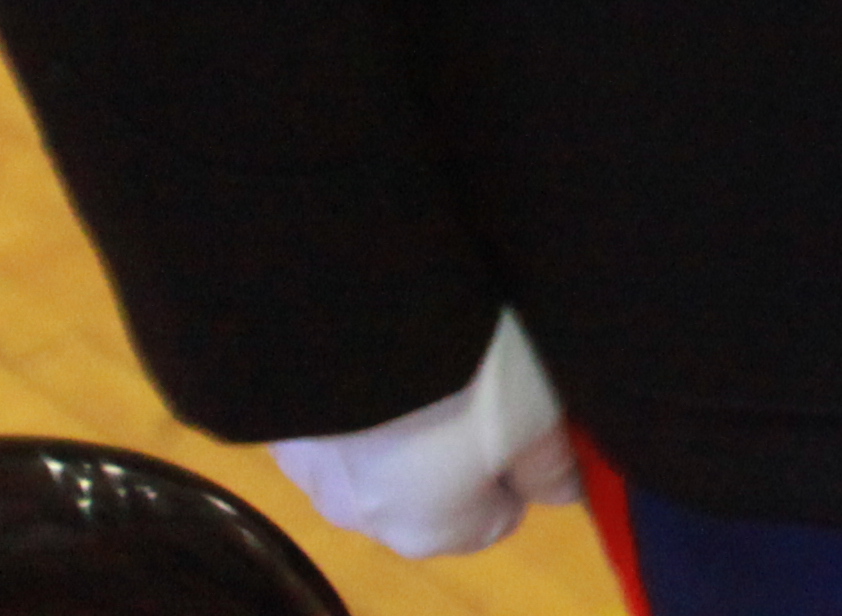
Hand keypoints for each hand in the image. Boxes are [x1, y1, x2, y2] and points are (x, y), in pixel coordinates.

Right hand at [272, 310, 576, 561]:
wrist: (358, 308)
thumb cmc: (470, 373)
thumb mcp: (542, 414)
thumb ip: (553, 465)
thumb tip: (561, 490)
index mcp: (429, 533)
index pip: (496, 517)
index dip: (520, 464)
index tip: (530, 412)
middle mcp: (360, 517)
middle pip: (433, 485)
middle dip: (458, 436)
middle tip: (483, 370)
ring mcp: (309, 467)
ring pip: (380, 444)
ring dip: (405, 407)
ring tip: (436, 345)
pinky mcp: (280, 414)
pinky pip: (340, 405)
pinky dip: (363, 380)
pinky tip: (387, 337)